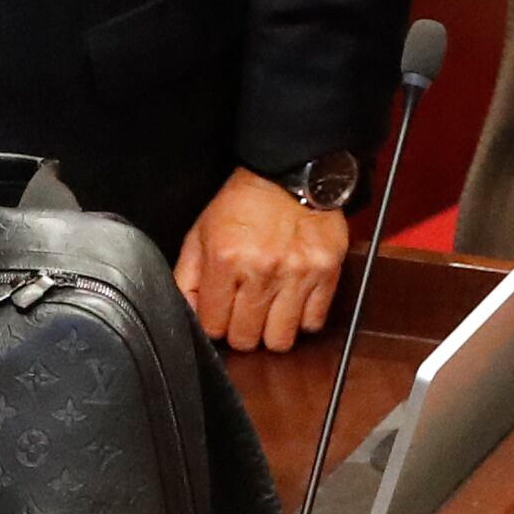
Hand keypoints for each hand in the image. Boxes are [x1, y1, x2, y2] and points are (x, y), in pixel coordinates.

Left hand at [175, 167, 353, 352]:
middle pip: (245, 339)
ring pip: (279, 340)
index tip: (219, 312)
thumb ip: (188, 276)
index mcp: (225, 258)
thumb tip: (188, 315)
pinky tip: (292, 301)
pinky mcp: (325, 273)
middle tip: (243, 311)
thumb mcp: (201, 231)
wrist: (290, 173)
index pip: (212, 326)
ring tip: (269, 311)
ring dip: (271, 331)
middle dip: (240, 330)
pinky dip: (301, 319)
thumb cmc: (244, 202)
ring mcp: (296, 274)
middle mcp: (261, 269)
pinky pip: (312, 324)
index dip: (213, 322)